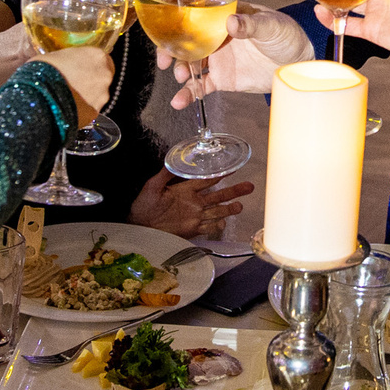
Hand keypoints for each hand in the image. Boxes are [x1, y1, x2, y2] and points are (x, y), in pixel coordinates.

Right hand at [40, 46, 114, 123]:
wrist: (37, 95)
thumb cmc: (44, 70)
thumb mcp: (56, 55)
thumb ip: (69, 59)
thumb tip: (67, 63)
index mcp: (97, 55)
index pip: (102, 58)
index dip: (92, 64)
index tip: (83, 68)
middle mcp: (105, 74)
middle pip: (103, 77)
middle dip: (92, 80)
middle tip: (74, 83)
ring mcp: (102, 95)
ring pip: (99, 94)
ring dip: (87, 95)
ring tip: (68, 97)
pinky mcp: (95, 112)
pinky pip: (90, 109)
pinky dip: (82, 109)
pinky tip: (67, 107)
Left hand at [129, 169, 252, 235]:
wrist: (140, 225)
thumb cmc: (144, 205)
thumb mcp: (152, 186)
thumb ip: (164, 174)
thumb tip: (171, 161)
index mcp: (185, 190)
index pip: (206, 180)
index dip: (218, 174)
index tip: (232, 167)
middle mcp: (194, 202)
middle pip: (218, 196)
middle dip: (234, 191)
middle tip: (248, 187)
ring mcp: (195, 215)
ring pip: (217, 211)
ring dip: (229, 209)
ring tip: (240, 206)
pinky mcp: (192, 228)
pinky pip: (208, 227)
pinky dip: (216, 225)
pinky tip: (223, 222)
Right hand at [162, 8, 312, 103]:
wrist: (297, 62)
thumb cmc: (286, 35)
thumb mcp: (271, 25)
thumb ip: (250, 24)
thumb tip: (231, 22)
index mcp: (225, 16)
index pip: (195, 17)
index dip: (177, 24)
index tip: (168, 35)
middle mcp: (216, 36)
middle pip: (186, 41)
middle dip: (172, 51)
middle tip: (166, 62)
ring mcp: (217, 57)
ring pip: (190, 64)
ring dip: (181, 72)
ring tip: (182, 79)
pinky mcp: (222, 78)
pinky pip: (201, 86)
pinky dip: (189, 94)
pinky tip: (180, 102)